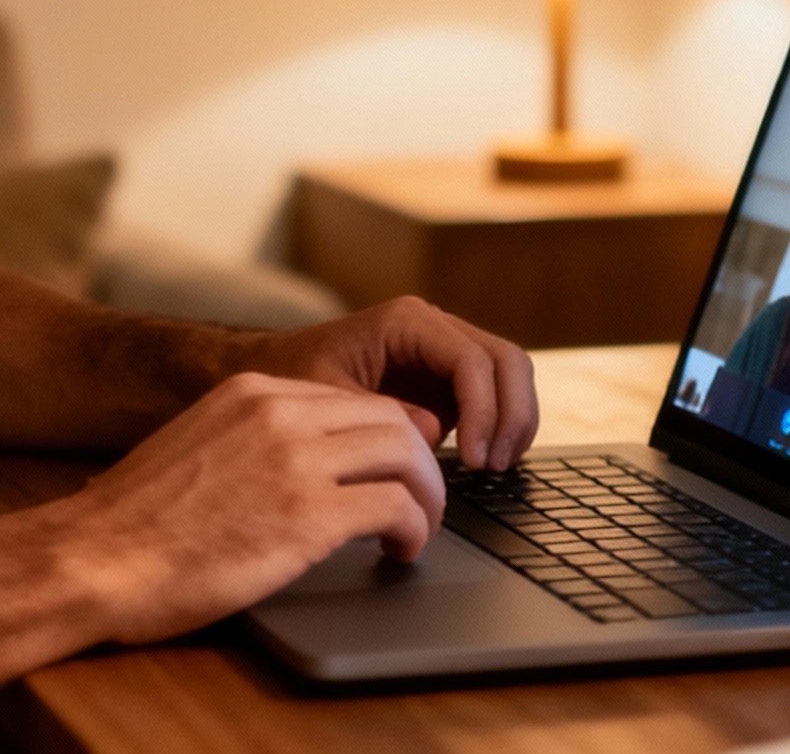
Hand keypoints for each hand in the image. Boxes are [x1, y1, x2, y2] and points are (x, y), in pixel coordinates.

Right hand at [60, 372, 444, 642]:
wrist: (91, 559)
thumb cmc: (129, 526)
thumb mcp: (192, 450)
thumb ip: (245, 444)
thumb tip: (284, 472)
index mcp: (250, 392)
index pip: (352, 399)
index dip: (386, 437)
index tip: (396, 468)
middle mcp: (279, 412)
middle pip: (393, 418)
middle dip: (422, 463)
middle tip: (421, 503)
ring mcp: (296, 460)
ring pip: (408, 456)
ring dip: (427, 497)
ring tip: (417, 531)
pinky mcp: (308, 515)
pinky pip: (395, 508)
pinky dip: (413, 531)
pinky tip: (397, 552)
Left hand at [240, 297, 538, 469]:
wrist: (276, 374)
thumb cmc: (292, 381)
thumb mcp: (325, 400)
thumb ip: (378, 414)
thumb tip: (433, 432)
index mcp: (407, 322)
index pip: (471, 359)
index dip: (483, 410)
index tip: (473, 459)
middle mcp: (435, 327)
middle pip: (507, 360)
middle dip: (509, 415)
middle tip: (491, 466)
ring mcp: (447, 352)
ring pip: (512, 375)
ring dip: (513, 422)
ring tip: (493, 467)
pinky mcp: (450, 380)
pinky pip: (497, 395)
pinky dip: (503, 427)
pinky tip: (488, 462)